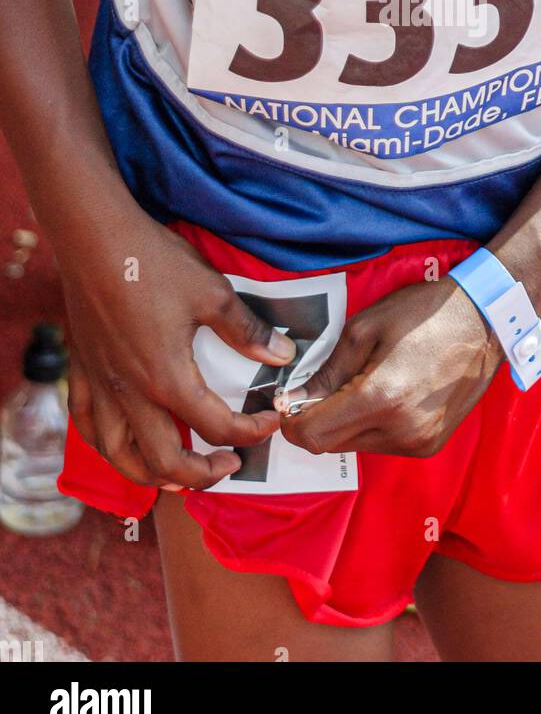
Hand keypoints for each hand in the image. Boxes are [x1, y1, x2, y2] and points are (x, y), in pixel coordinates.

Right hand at [63, 206, 296, 489]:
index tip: (270, 420)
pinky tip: (123, 442)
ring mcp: (101, 386)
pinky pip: (87, 427)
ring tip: (178, 474)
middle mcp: (131, 394)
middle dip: (203, 474)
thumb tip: (284, 355)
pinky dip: (108, 446)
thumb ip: (248, 329)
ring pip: (119, 456)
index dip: (251, 431)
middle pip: (166, 462)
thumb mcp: (212, 292)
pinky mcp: (82, 372)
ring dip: (152, 475)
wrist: (94, 238)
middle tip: (231, 464)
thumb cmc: (153, 262)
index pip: (217, 427)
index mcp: (168, 378)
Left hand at [277, 276, 502, 457]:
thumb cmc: (424, 313)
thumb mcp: (365, 328)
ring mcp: (419, 442)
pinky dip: (371, 426)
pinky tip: (386, 394)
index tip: (289, 401)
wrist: (485, 321)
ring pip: (356, 446)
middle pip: (331, 445)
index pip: (313, 435)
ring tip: (360, 384)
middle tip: (320, 387)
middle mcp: (400, 431)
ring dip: (345, 423)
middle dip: (316, 419)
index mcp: (381, 398)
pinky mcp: (431, 445)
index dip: (291, 421)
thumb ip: (327, 370)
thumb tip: (296, 398)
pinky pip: (383, 445)